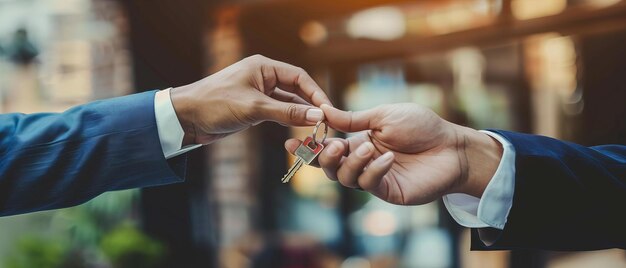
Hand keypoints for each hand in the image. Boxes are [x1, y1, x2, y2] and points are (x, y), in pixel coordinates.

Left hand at [170, 55, 331, 144]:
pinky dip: (289, 119)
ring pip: (288, 102)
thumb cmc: (215, 105)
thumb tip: (318, 116)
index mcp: (263, 67)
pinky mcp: (253, 107)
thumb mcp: (254, 108)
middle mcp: (262, 76)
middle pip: (296, 89)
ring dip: (301, 114)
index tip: (328, 110)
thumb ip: (287, 112)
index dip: (316, 93)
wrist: (185, 118)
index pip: (299, 76)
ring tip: (317, 129)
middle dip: (311, 105)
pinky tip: (300, 129)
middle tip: (327, 122)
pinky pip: (278, 111)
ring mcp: (258, 92)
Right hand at [285, 104, 501, 204]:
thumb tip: (323, 111)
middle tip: (336, 144)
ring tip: (367, 148)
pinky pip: (369, 184)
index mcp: (357, 141)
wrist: (451, 145)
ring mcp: (374, 178)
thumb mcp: (383, 115)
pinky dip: (374, 170)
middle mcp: (362, 161)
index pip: (326, 147)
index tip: (289, 141)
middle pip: (330, 168)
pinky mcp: (388, 191)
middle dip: (326, 157)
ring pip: (345, 179)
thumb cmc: (421, 127)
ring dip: (351, 162)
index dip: (307, 147)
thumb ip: (352, 119)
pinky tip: (388, 157)